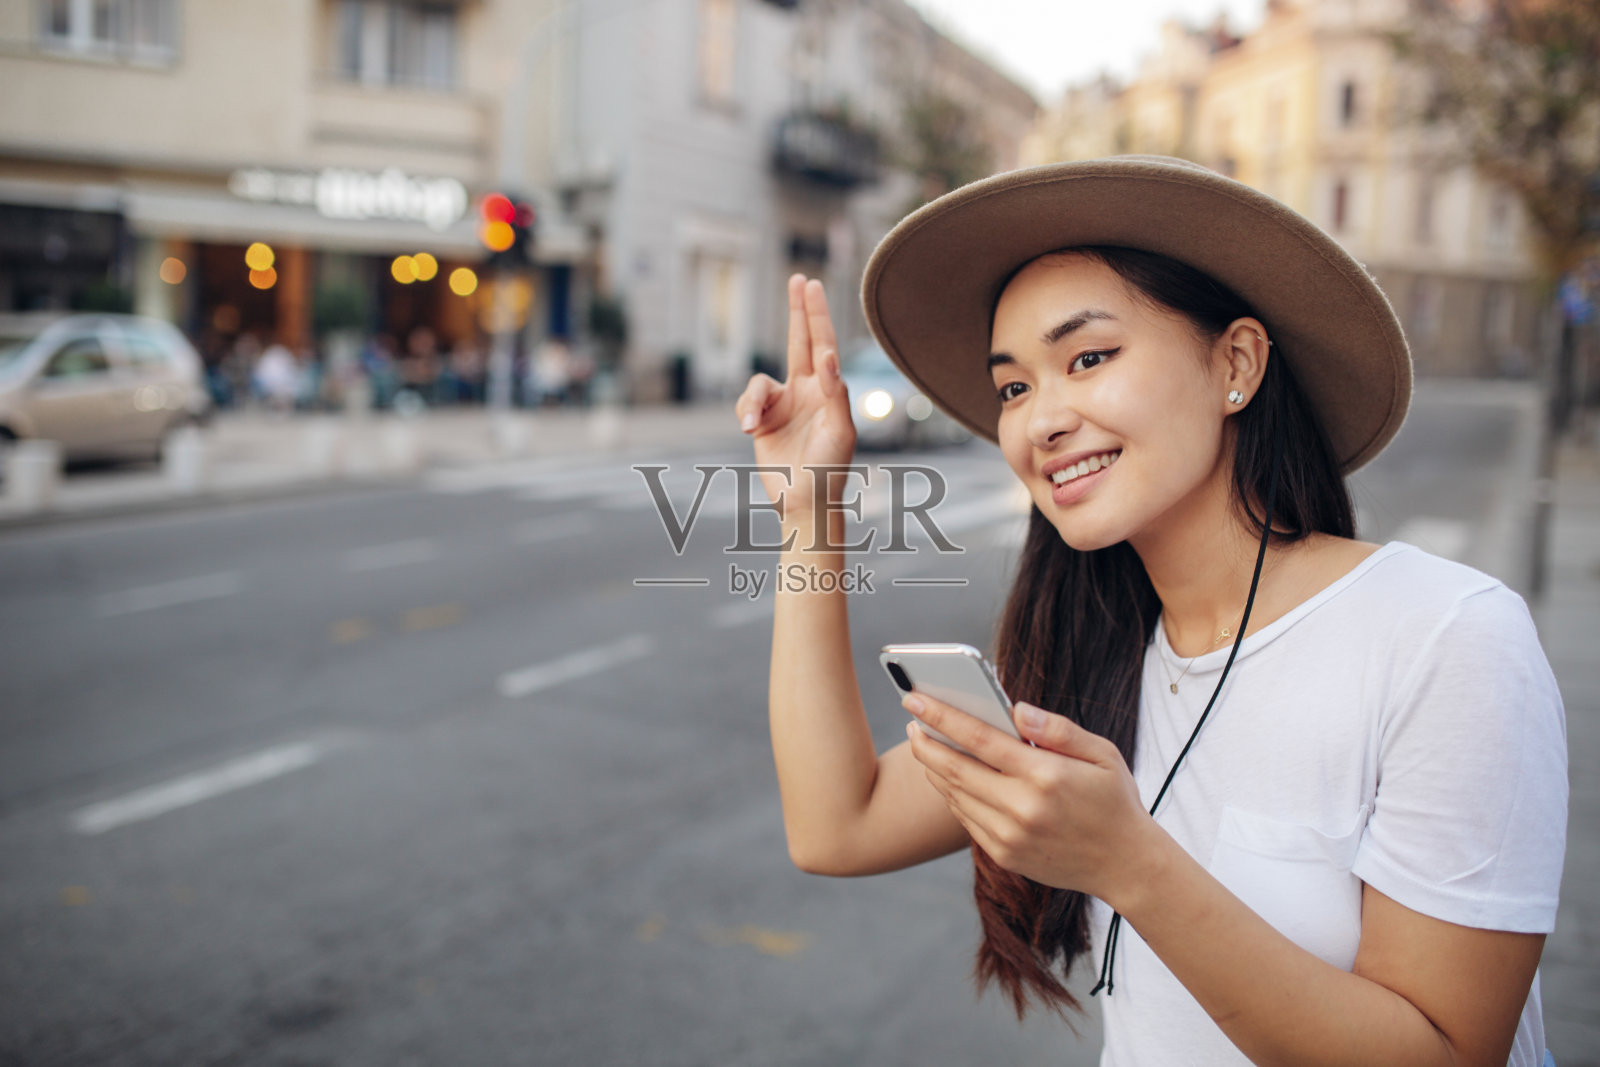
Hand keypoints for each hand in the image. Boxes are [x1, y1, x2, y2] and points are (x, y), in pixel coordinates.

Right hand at [733, 275, 855, 518]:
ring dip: (752, 401)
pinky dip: (745, 413)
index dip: (817, 315)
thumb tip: (828, 358)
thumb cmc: (831, 469)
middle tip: (798, 279)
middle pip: (799, 341)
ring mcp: (782, 405)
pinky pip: (746, 404)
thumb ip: (836, 393)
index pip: (823, 344)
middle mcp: (806, 391)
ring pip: (759, 383)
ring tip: (751, 426)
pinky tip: (748, 431)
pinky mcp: (760, 421)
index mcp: (828, 391)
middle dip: (798, 311)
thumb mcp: (841, 431)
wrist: (805, 501)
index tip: (811, 286)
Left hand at [902, 692, 1158, 906]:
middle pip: (955, 769)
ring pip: (955, 795)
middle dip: (925, 742)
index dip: (942, 717)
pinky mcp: (1005, 855)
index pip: (980, 739)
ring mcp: (1010, 835)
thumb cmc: (1113, 800)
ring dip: (934, 768)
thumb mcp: (1102, 754)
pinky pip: (966, 819)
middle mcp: (1023, 807)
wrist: (1126, 865)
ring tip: (925, 744)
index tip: (915, 699)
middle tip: (910, 720)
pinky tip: (950, 777)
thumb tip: (1015, 708)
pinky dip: (952, 795)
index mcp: (1046, 775)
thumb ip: (1058, 728)